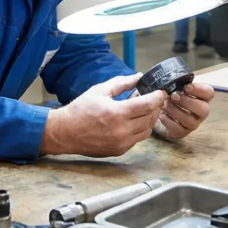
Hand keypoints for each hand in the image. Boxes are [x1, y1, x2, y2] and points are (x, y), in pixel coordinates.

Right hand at [41, 73, 167, 157]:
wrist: (65, 132)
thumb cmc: (80, 109)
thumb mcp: (100, 91)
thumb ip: (121, 83)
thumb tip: (138, 77)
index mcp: (117, 113)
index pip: (147, 105)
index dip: (158, 97)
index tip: (162, 92)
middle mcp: (122, 131)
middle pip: (150, 118)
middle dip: (156, 107)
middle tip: (156, 99)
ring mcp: (121, 143)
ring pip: (147, 131)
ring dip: (150, 119)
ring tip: (146, 110)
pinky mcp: (119, 151)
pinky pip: (137, 139)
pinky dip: (140, 129)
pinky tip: (135, 121)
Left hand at [154, 82, 213, 139]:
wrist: (158, 111)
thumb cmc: (170, 96)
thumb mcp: (175, 87)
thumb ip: (178, 83)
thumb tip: (173, 81)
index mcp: (202, 97)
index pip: (209, 93)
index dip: (199, 90)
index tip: (186, 87)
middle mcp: (201, 112)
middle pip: (203, 109)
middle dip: (187, 102)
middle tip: (173, 96)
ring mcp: (193, 123)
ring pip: (190, 120)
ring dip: (175, 111)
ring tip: (164, 105)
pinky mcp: (182, 132)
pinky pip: (178, 129)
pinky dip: (168, 121)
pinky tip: (161, 115)